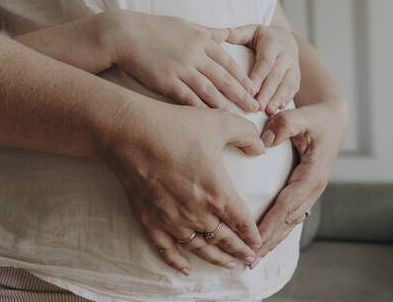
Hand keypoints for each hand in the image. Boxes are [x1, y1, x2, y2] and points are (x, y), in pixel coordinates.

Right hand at [98, 99, 264, 274]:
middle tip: (250, 259)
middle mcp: (197, 213)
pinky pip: (166, 249)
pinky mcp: (150, 221)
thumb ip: (247, 135)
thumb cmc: (177, 126)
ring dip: (216, 259)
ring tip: (228, 265)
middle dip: (239, 251)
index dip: (252, 234)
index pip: (242, 222)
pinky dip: (177, 262)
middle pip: (224, 239)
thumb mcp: (220, 122)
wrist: (131, 133)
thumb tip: (261, 148)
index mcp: (218, 193)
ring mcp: (172, 220)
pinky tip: (185, 269)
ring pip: (200, 248)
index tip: (258, 241)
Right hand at [103, 10, 258, 112]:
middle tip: (255, 107)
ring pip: (209, 90)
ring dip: (225, 105)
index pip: (228, 62)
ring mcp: (182, 68)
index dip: (243, 78)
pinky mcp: (167, 81)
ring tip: (238, 117)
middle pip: (224, 78)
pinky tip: (211, 120)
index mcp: (202, 40)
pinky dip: (201, 109)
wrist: (125, 34)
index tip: (254, 89)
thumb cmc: (155, 28)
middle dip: (241, 94)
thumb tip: (227, 34)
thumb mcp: (186, 25)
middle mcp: (195, 55)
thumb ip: (208, 32)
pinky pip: (188, 98)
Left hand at [225, 24, 300, 114]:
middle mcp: (286, 55)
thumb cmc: (262, 37)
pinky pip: (293, 89)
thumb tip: (223, 33)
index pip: (266, 62)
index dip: (258, 77)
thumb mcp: (251, 31)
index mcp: (273, 44)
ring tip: (267, 112)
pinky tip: (278, 110)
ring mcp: (294, 67)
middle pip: (276, 76)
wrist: (286, 39)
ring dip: (277, 99)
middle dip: (267, 92)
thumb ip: (238, 33)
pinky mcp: (297, 77)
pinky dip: (286, 100)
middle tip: (257, 107)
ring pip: (287, 84)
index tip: (250, 90)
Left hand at [249, 98, 347, 268]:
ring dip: (272, 240)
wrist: (332, 117)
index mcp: (313, 174)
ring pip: (289, 222)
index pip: (287, 205)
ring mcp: (310, 191)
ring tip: (253, 259)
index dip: (270, 224)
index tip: (252, 240)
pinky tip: (265, 239)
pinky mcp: (304, 190)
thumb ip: (284, 125)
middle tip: (248, 261)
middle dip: (268, 242)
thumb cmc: (316, 117)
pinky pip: (290, 214)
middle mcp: (313, 187)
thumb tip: (264, 143)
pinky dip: (277, 229)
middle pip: (287, 221)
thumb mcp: (302, 115)